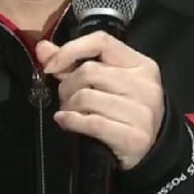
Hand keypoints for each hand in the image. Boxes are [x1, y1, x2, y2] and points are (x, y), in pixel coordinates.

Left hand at [33, 31, 164, 170]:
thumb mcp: (106, 83)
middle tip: (66, 98)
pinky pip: (92, 123)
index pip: (102, 42)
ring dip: (69, 106)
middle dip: (67, 86)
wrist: (151, 151)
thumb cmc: (124, 111)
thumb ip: (74, 63)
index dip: (70, 50)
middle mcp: (145, 85)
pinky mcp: (135, 137)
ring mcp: (142, 112)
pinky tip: (65, 121)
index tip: (51, 66)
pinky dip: (72, 121)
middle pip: (89, 71)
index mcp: (141, 65)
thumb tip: (42, 49)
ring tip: (70, 111)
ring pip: (86, 97)